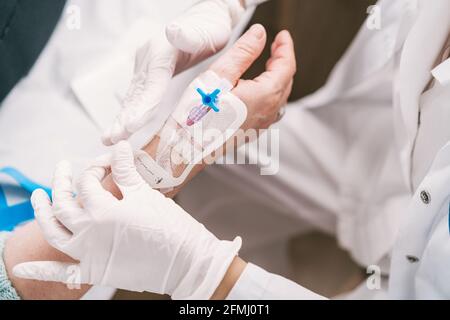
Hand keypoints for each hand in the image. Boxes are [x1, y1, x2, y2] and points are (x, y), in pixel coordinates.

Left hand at [13, 141, 241, 298]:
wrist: (186, 262)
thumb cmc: (170, 227)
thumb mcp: (146, 195)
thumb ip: (126, 171)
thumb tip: (118, 147)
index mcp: (103, 210)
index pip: (88, 181)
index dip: (96, 166)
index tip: (107, 161)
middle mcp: (89, 232)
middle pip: (63, 203)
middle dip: (61, 181)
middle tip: (63, 168)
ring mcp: (88, 254)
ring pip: (54, 232)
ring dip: (41, 213)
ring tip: (37, 197)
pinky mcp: (95, 271)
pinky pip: (62, 275)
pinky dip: (40, 272)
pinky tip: (20, 268)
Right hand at [102, 0, 249, 145]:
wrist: (207, 18)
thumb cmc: (209, 27)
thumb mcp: (203, 30)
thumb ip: (187, 35)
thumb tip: (173, 30)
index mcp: (161, 52)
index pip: (151, 84)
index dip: (142, 106)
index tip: (131, 126)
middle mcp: (149, 59)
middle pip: (136, 93)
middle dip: (123, 118)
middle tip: (111, 139)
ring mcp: (147, 66)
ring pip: (133, 96)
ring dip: (121, 118)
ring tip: (109, 138)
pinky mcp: (149, 73)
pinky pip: (138, 96)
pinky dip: (129, 112)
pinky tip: (122, 125)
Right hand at [209, 28, 295, 130]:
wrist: (188, 146)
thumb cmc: (199, 115)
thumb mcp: (220, 74)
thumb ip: (243, 51)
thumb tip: (259, 34)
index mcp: (265, 95)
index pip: (286, 66)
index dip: (286, 48)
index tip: (282, 36)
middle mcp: (268, 112)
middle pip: (285, 81)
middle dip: (282, 61)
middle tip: (276, 47)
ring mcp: (261, 124)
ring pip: (279, 96)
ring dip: (277, 77)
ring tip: (269, 65)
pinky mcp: (252, 131)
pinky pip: (270, 109)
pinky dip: (270, 93)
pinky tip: (258, 90)